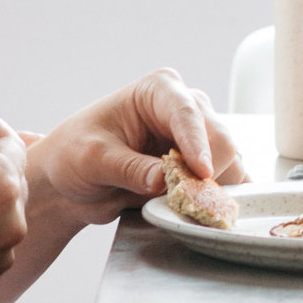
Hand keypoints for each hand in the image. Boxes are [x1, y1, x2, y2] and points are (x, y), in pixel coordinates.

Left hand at [28, 67, 244, 223]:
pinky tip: (205, 211)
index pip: (187, 113)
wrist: (72, 182)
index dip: (197, 144)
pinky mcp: (203, 166)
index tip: (201, 173)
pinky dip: (220, 198)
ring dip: (213, 189)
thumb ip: (128, 168)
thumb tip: (164, 180)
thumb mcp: (93, 160)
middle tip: (185, 201)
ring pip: (230, 163)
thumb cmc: (75, 155)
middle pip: (220, 139)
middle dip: (208, 172)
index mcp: (158, 91)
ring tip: (183, 207)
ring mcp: (199, 138)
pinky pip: (228, 182)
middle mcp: (186, 108)